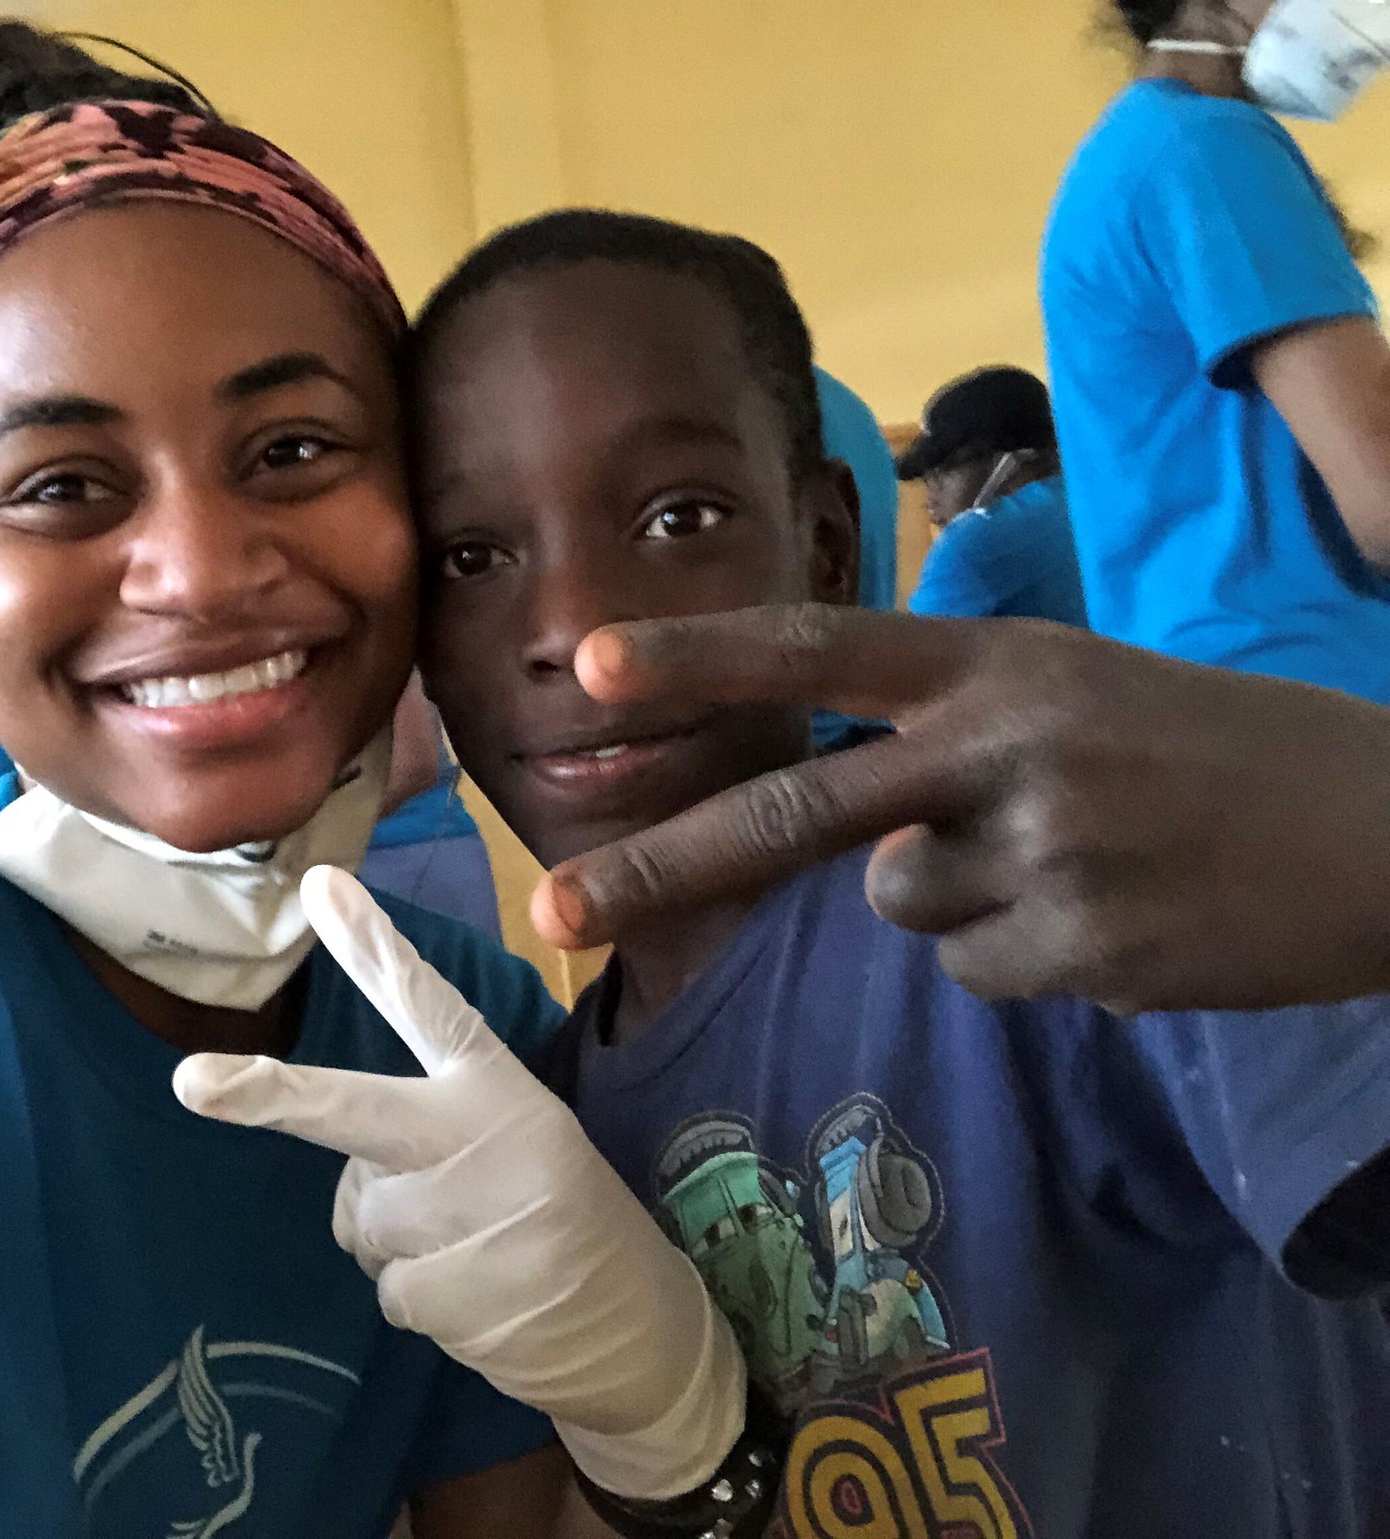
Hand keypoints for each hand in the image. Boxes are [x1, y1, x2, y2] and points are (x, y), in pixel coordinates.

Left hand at [173, 867, 744, 1501]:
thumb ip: (423, 1125)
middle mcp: (479, 1137)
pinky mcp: (457, 1292)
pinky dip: (421, 1294)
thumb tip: (337, 1155)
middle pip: (352, 1109)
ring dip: (396, 1237)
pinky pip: (387, 1286)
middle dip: (264, 1095)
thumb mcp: (518, 1136)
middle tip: (193, 1083)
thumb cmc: (559, 1213)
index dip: (372, 947)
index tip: (319, 886)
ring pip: (360, 1216)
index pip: (427, 1003)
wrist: (638, 1328)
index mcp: (496, 1087)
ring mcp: (467, 1217)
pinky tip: (481, 1292)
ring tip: (473, 1243)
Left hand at [534, 604, 1389, 1013]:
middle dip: (664, 862)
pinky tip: (1121, 919)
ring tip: (1083, 867)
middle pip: (795, 808)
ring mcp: (1044, 848)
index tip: (586, 663)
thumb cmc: (1213, 754)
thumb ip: (949, 737)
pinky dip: (1029, 958)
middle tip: (556, 904)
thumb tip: (852, 846)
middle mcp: (1006, 744)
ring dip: (960, 906)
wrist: (1384, 828)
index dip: (699, 653)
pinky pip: (983, 971)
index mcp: (1001, 662)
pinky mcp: (1084, 946)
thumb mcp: (1079, 692)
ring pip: (905, 909)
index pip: (821, 646)